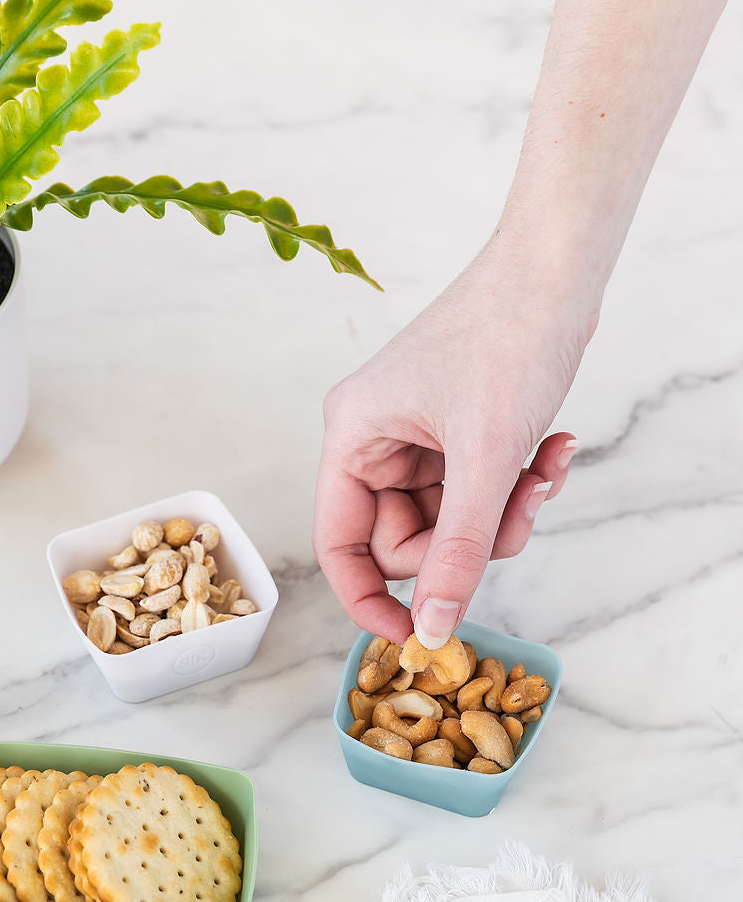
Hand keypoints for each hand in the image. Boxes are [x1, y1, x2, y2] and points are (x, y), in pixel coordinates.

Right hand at [313, 238, 593, 647]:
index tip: (413, 637)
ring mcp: (417, 438)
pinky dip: (517, 486)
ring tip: (544, 472)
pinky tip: (554, 452)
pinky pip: (477, 494)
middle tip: (515, 511)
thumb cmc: (509, 334)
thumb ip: (458, 552)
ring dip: (503, 515)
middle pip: (405, 540)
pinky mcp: (458, 433)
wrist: (561, 264)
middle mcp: (375, 440)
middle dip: (467, 541)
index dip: (369, 597)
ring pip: (449, 523)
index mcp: (353, 437)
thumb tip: (432, 629)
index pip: (340, 543)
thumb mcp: (485, 458)